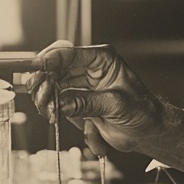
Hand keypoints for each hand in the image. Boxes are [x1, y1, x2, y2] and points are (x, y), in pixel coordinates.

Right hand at [26, 40, 164, 156]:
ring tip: (49, 111)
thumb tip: (62, 103)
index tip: (36, 70)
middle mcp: (88, 68)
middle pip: (54, 68)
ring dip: (45, 98)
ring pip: (50, 85)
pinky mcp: (75, 101)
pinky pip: (55, 102)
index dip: (49, 60)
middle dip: (43, 82)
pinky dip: (52, 110)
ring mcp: (80, 84)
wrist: (147, 130)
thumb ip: (87, 103)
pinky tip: (56, 117)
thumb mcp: (116, 104)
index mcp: (102, 59)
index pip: (69, 53)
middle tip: (41, 98)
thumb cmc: (141, 111)